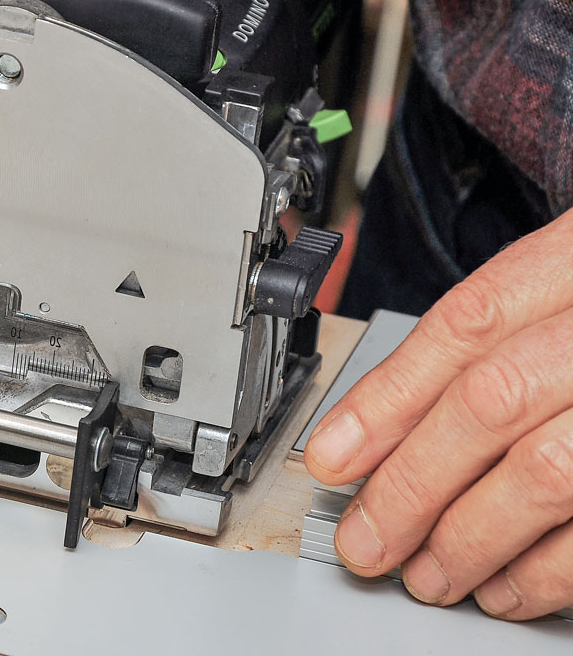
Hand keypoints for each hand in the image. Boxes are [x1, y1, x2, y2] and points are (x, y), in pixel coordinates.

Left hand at [304, 209, 572, 619]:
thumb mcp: (558, 295)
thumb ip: (481, 350)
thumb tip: (367, 437)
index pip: (467, 324)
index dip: (387, 398)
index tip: (331, 457)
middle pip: (493, 400)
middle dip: (412, 484)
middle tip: (365, 541)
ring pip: (547, 472)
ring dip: (469, 537)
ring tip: (427, 575)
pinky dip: (544, 572)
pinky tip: (501, 587)